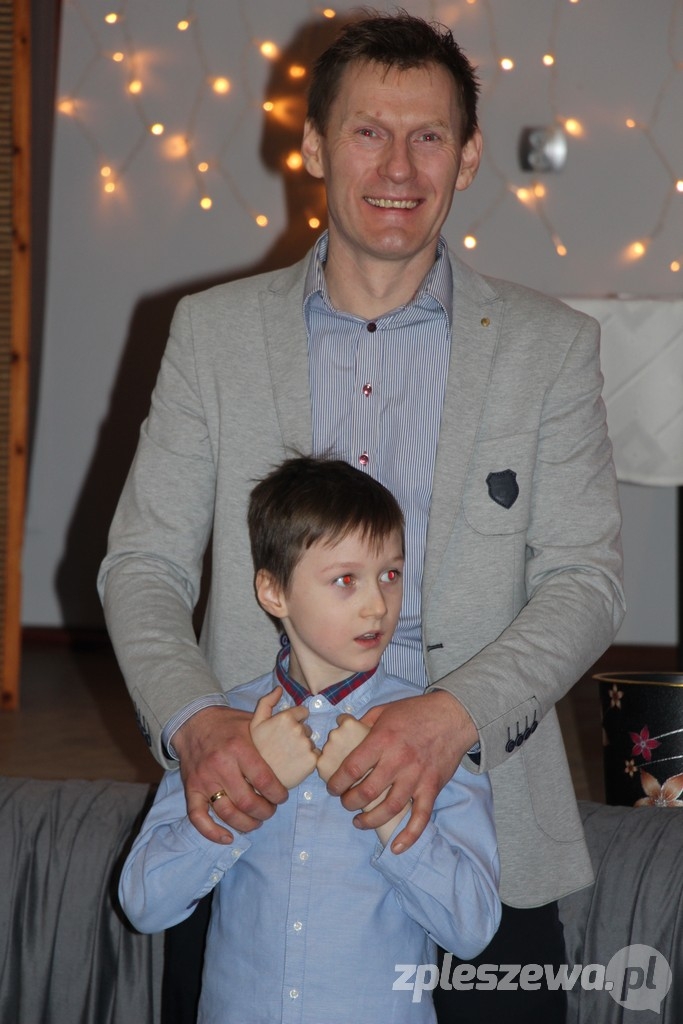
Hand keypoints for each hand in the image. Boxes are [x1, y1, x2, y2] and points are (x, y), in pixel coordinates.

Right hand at [173, 704, 288, 843]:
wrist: (192, 721)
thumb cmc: (227, 723)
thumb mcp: (252, 720)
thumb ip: (275, 724)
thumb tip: (305, 712)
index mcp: (238, 748)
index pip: (263, 780)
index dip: (277, 794)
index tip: (282, 796)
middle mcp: (220, 766)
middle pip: (247, 802)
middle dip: (265, 812)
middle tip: (271, 809)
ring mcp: (204, 780)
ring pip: (227, 813)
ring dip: (246, 823)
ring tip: (256, 821)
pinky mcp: (191, 789)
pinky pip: (198, 818)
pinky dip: (212, 833)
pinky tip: (228, 838)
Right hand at [250, 687, 318, 788]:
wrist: (257, 779)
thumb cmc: (256, 750)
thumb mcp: (256, 723)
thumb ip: (267, 702)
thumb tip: (279, 688)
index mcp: (286, 718)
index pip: (302, 712)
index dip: (294, 721)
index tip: (283, 732)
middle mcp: (298, 729)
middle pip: (307, 728)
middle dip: (298, 735)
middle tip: (284, 747)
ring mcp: (306, 745)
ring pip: (311, 742)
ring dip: (303, 747)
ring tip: (288, 757)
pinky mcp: (312, 761)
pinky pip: (316, 755)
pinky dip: (308, 759)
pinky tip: (295, 764)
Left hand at [326, 691, 476, 852]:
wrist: (454, 716)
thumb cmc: (416, 712)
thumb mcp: (384, 710)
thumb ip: (363, 722)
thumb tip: (342, 730)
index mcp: (382, 740)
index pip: (352, 768)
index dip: (337, 783)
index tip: (333, 788)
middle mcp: (398, 761)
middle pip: (367, 792)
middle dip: (350, 803)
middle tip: (346, 803)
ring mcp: (416, 777)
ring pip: (390, 808)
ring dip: (370, 820)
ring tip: (359, 822)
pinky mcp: (432, 788)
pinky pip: (420, 817)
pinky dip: (409, 836)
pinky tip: (396, 847)